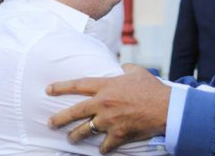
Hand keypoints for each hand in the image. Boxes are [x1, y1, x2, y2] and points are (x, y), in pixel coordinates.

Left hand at [46, 64, 170, 153]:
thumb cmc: (153, 88)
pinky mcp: (118, 135)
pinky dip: (103, 148)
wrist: (166, 108)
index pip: (78, 85)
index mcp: (107, 86)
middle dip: (59, 118)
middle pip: (74, 112)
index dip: (61, 86)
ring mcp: (109, 121)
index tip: (48, 89)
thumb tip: (120, 67)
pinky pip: (104, 146)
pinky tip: (102, 149)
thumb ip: (124, 69)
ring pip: (84, 131)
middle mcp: (103, 103)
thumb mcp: (137, 72)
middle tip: (50, 123)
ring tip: (71, 138)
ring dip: (75, 136)